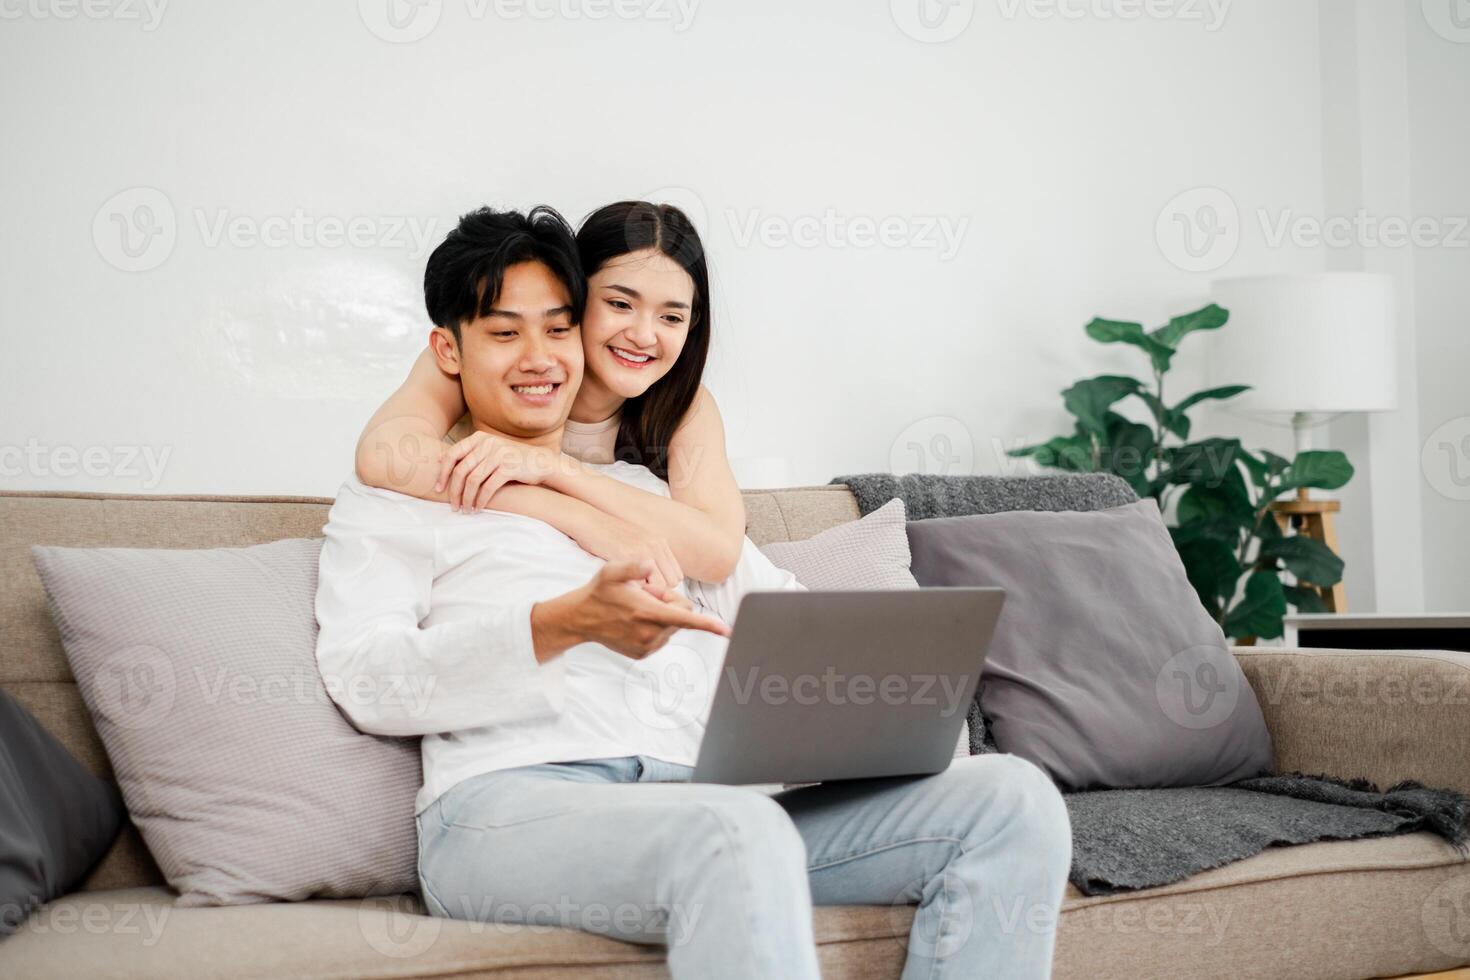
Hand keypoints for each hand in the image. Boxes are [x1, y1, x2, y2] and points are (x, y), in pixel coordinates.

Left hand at [435, 431, 562, 512]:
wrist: (541, 463)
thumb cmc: (512, 460)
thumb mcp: (491, 451)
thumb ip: (471, 454)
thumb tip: (440, 462)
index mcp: (479, 438)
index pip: (452, 454)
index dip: (443, 473)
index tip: (438, 488)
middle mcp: (487, 444)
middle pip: (461, 470)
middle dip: (454, 491)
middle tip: (452, 505)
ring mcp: (498, 455)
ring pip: (472, 481)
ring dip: (466, 498)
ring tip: (465, 510)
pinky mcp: (508, 468)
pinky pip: (487, 487)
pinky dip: (480, 500)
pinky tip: (478, 508)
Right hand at [533, 561, 730, 661]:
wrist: (580, 619)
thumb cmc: (599, 591)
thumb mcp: (612, 571)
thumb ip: (634, 567)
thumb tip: (650, 565)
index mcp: (648, 613)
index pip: (686, 618)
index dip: (708, 624)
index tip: (727, 631)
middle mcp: (650, 634)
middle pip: (682, 616)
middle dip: (671, 603)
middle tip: (646, 594)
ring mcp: (647, 646)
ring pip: (672, 627)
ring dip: (661, 616)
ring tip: (636, 608)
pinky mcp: (643, 654)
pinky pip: (662, 637)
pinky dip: (654, 627)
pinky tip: (634, 620)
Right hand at [570, 517, 682, 594]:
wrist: (591, 521)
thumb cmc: (611, 534)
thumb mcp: (638, 539)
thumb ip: (652, 554)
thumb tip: (658, 574)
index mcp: (660, 543)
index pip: (676, 575)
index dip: (666, 587)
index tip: (653, 591)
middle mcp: (655, 546)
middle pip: (671, 582)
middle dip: (660, 592)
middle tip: (645, 596)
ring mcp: (643, 551)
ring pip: (660, 585)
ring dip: (650, 593)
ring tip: (637, 594)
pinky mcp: (628, 556)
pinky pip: (642, 582)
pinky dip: (637, 590)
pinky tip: (626, 589)